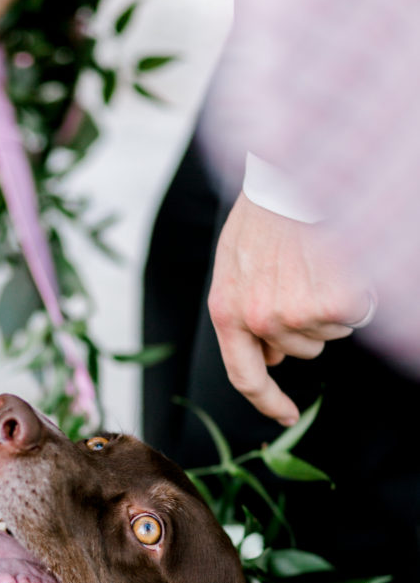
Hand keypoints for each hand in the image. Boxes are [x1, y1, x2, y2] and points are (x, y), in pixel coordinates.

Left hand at [207, 192, 373, 425]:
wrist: (295, 166)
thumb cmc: (269, 205)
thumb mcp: (236, 258)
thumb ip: (245, 309)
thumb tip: (272, 356)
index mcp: (226, 310)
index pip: (245, 376)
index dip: (268, 402)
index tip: (286, 416)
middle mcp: (256, 320)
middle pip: (299, 350)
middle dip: (307, 321)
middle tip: (307, 271)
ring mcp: (294, 315)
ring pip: (328, 332)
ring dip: (331, 301)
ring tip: (320, 258)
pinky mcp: (330, 305)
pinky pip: (352, 316)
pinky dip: (355, 292)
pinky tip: (340, 259)